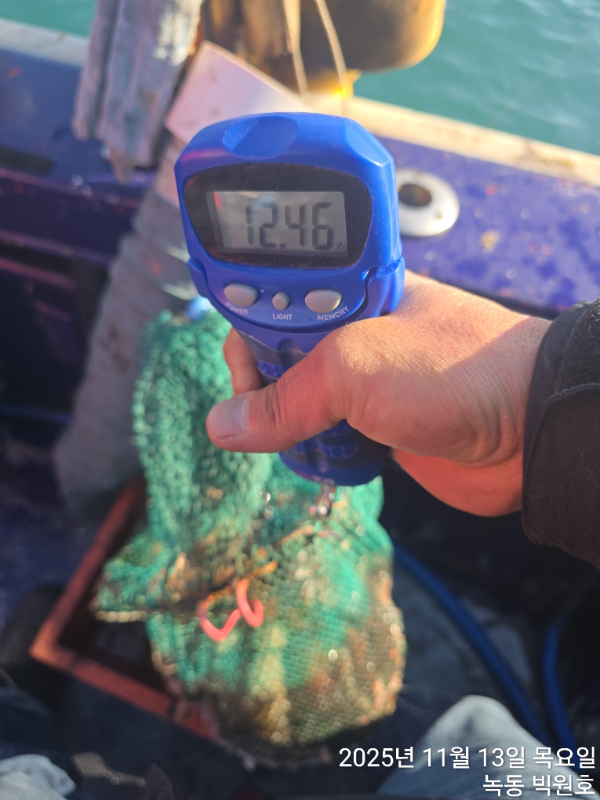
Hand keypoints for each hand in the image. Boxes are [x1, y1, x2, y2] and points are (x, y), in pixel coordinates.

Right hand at [206, 271, 549, 515]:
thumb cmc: (456, 371)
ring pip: (300, 402)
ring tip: (305, 438)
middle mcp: (353, 332)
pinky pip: (328, 436)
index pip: (272, 299)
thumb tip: (225, 424)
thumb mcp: (356, 369)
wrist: (531, 431)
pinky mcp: (379, 426)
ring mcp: (366, 382)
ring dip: (292, 427)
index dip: (249, 329)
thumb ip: (286, 397)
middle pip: (278, 356)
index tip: (243, 367)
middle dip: (266, 388)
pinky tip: (325, 457)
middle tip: (274, 412)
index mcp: (348, 292)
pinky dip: (317, 451)